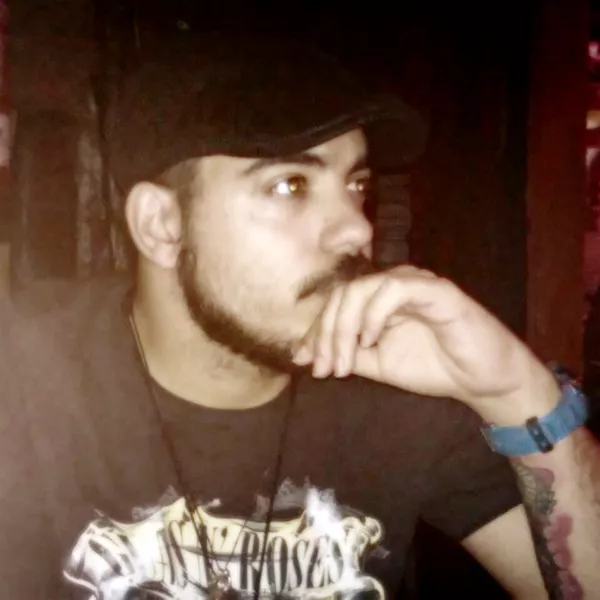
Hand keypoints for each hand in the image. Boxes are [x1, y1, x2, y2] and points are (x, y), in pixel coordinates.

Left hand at [293, 265, 557, 422]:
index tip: (310, 365)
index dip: (318, 332)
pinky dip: (374, 314)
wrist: (483, 381)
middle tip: (326, 369)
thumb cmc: (434, 367)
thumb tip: (302, 353)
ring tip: (345, 362)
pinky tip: (370, 341)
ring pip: (362, 288)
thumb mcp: (378, 364)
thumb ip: (345, 354)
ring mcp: (415, 284)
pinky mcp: (436, 290)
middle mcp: (393, 285)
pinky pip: (393, 289)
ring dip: (345, 328)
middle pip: (343, 294)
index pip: (337, 303)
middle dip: (327, 333)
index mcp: (379, 300)